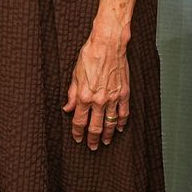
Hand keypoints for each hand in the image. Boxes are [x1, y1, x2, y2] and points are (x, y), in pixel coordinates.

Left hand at [63, 30, 130, 149]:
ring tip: (106, 142)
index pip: (79, 121)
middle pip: (95, 127)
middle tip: (92, 147)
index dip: (78, 132)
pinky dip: (121, 122)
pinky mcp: (124, 93)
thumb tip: (68, 108)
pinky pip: (123, 113)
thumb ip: (71, 94)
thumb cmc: (90, 56)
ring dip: (108, 135)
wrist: (107, 45)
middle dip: (93, 139)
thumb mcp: (75, 75)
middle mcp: (98, 100)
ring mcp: (113, 98)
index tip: (77, 138)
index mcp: (84, 96)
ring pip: (110, 123)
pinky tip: (119, 128)